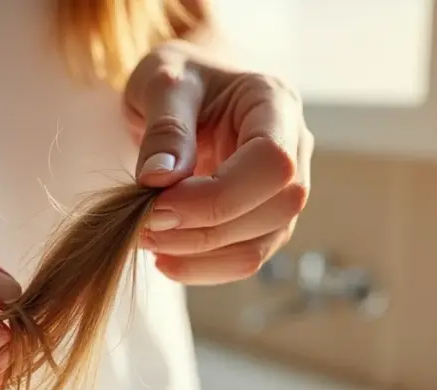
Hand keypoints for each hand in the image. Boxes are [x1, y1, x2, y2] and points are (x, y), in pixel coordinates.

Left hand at [125, 40, 312, 284]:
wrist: (182, 90)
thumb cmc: (176, 76)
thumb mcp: (161, 82)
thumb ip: (164, 129)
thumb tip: (160, 182)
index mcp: (275, 103)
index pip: (271, 163)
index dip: (217, 196)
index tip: (157, 206)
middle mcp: (294, 147)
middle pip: (274, 209)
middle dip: (204, 230)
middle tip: (141, 228)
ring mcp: (283, 188)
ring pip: (262, 243)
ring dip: (201, 255)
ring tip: (147, 241)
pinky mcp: (263, 218)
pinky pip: (244, 256)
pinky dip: (203, 267)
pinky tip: (165, 257)